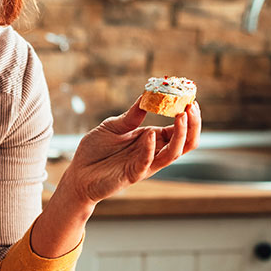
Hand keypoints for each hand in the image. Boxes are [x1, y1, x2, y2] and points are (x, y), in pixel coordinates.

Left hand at [60, 100, 200, 206]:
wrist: (78, 174)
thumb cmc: (95, 151)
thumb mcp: (113, 126)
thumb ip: (131, 116)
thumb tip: (146, 96)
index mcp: (151, 139)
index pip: (178, 129)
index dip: (187, 115)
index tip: (190, 98)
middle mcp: (153, 152)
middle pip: (185, 142)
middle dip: (192, 124)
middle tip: (191, 106)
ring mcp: (145, 164)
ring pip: (173, 153)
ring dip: (180, 135)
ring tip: (181, 115)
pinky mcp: (132, 174)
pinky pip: (147, 163)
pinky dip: (150, 149)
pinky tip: (150, 134)